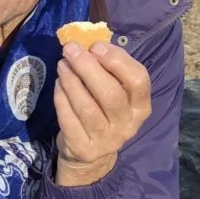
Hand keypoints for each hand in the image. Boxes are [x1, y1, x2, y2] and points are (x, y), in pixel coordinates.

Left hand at [54, 41, 151, 186]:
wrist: (91, 154)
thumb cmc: (103, 112)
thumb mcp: (115, 92)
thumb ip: (108, 69)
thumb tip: (88, 44)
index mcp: (141, 107)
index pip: (138, 81)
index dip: (117, 61)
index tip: (96, 46)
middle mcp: (128, 125)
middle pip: (110, 93)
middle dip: (88, 67)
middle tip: (70, 50)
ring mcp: (106, 140)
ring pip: (87, 107)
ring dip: (72, 81)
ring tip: (62, 65)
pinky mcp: (84, 148)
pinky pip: (69, 120)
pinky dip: (61, 99)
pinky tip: (58, 85)